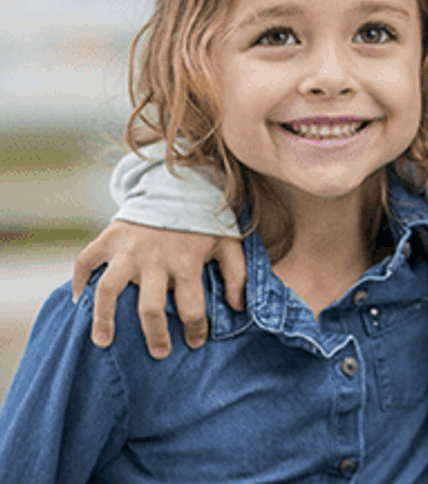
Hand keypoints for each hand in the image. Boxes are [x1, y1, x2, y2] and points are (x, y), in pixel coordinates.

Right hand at [72, 220, 245, 358]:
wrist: (177, 184)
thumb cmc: (204, 221)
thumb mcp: (229, 242)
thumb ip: (238, 274)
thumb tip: (239, 306)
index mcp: (186, 262)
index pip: (192, 306)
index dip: (195, 329)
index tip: (195, 343)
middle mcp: (155, 259)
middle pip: (150, 307)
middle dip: (155, 334)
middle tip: (159, 353)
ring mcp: (128, 250)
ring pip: (110, 289)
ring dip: (104, 318)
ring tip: (103, 342)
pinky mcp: (109, 238)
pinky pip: (86, 261)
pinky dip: (78, 281)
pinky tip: (78, 303)